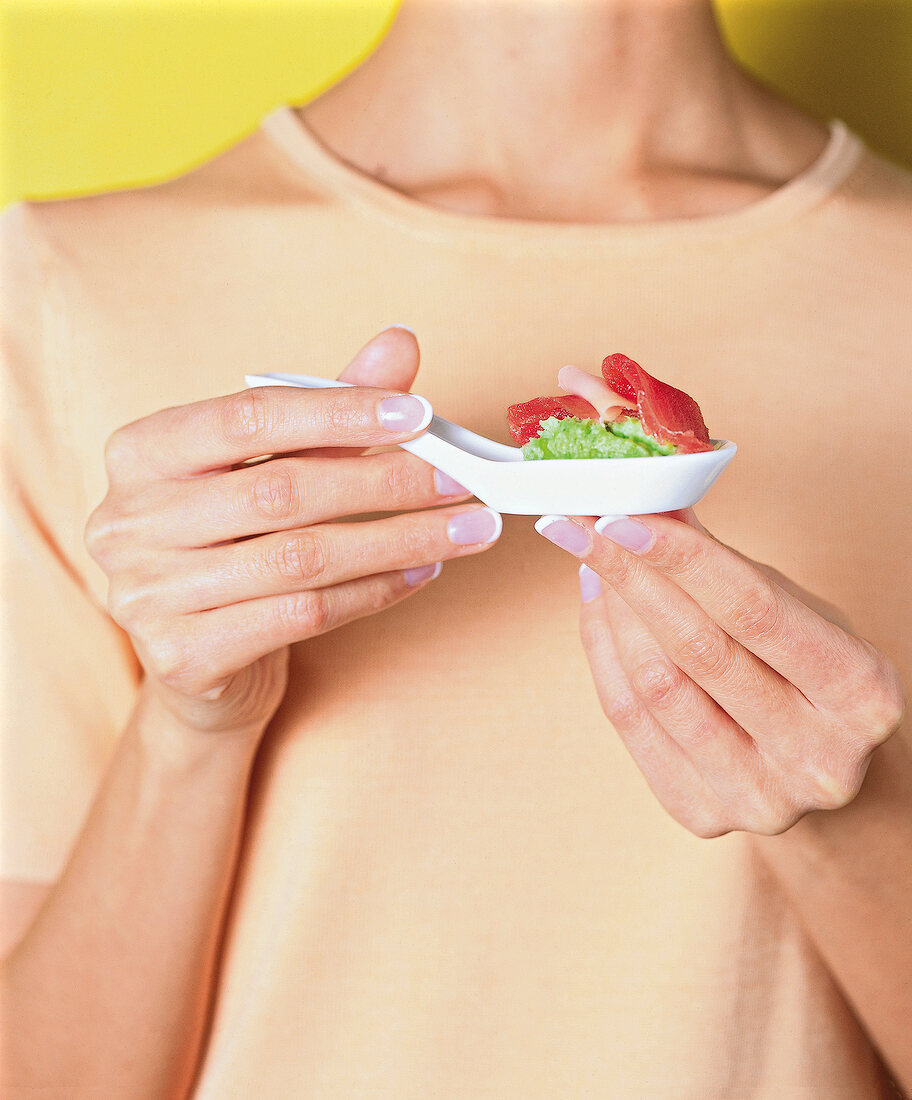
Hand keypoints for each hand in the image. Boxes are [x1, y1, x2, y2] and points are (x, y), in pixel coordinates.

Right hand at [85, 329, 501, 739]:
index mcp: (143, 453)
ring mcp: (147, 593)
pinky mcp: (183, 655)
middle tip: (461, 481)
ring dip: (399, 541)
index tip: (419, 413)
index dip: (340, 411)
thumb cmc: (235, 546)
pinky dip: (374, 592)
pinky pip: (302, 614)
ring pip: (301, 559)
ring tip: (464, 531)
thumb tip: (399, 345)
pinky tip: (421, 573)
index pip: (250, 416)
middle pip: (283, 490)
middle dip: (387, 483)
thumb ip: (329, 411)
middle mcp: (130, 521)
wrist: (197, 658)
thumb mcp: (273, 467)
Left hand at [535, 510, 903, 835]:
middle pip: (696, 650)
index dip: (680, 558)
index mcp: (860, 694)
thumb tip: (652, 504)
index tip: (623, 516)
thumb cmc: (808, 675)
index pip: (751, 609)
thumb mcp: (795, 612)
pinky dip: (604, 655)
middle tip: (584, 524)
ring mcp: (759, 797)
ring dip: (612, 612)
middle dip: (630, 575)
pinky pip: (629, 723)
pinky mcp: (702, 815)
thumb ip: (727, 567)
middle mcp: (817, 757)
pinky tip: (598, 609)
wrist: (818, 766)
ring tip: (593, 561)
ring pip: (654, 687)